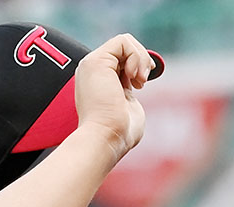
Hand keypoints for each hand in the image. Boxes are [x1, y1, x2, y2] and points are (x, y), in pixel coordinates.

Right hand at [74, 33, 153, 160]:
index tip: (142, 81)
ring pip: (124, 41)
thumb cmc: (119, 132)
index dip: (137, 64)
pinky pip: (122, 42)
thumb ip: (129, 88)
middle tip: (142, 82)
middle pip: (123, 47)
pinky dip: (135, 56)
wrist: (106, 139)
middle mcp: (92, 70)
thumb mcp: (128, 105)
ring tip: (139, 80)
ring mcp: (92, 64)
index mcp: (98, 81)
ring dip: (140, 58)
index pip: (120, 59)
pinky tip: (133, 76)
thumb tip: (138, 79)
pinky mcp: (96, 61)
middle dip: (141, 59)